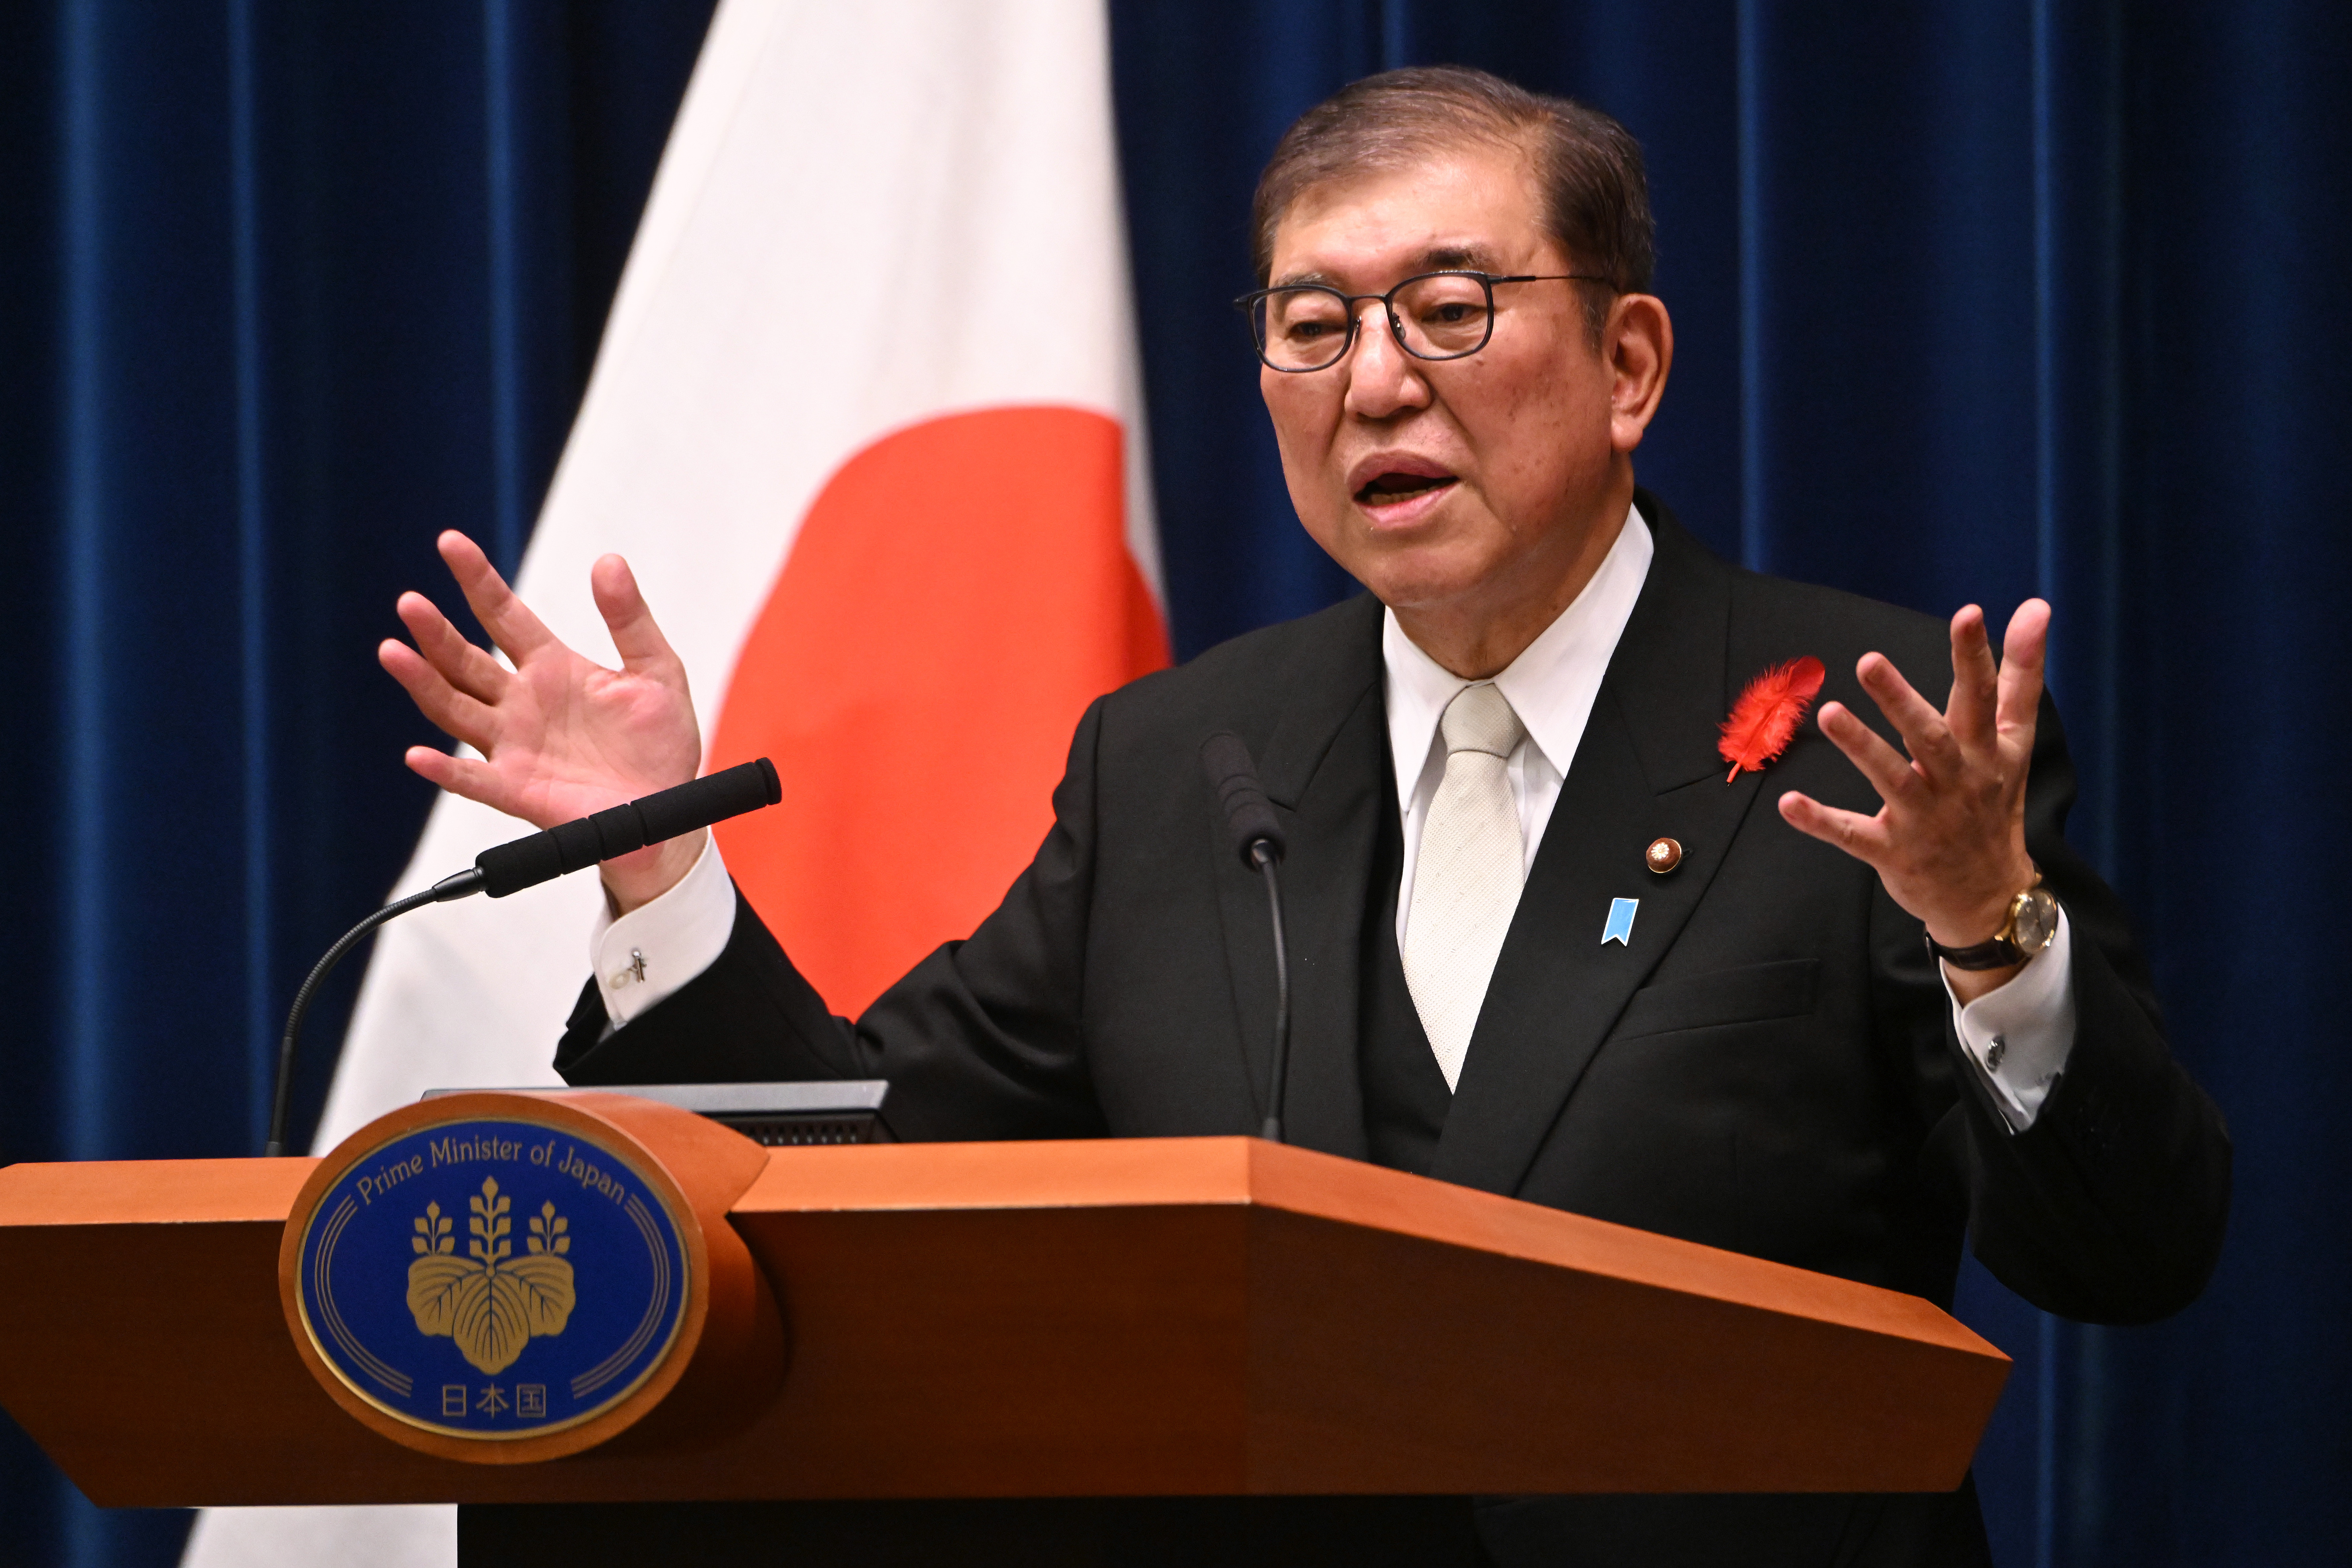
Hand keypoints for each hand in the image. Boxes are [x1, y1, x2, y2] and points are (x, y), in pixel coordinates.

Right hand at [380, 531, 704, 911]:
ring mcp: (513, 746)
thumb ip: (629, 619)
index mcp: (552, 668)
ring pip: (455, 709)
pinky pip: (472, 779)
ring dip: (424, 683)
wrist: (668, 808)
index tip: (451, 542)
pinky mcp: (517, 790)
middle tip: (410, 602)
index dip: (478, 579)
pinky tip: (418, 755)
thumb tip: (609, 561)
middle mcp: (521, 703)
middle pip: (466, 660)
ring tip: (393, 651)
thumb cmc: (660, 741)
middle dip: (436, 633)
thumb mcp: (656, 671)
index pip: (504, 614)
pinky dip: (444, 770)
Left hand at [1778, 600, 2049, 1001]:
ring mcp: (1924, 819)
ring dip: (1861, 746)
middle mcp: (1957, 782)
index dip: (1977, 655)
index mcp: (1986, 753)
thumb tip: (2037, 605)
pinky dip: (1821, 821)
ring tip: (1829, 712)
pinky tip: (1788, 803)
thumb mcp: (2015, 742)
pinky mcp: (1893, 852)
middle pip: (1931, 736)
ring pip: (1891, 778)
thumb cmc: (1995, 804)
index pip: (1983, 697)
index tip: (1970, 612)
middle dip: (1901, 700)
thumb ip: (2019, 676)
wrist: (1990, 896)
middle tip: (1869, 661)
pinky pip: (1852, 835)